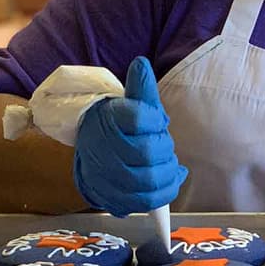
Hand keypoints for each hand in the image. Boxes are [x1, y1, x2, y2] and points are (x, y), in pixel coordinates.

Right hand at [73, 57, 187, 216]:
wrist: (93, 148)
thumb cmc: (120, 124)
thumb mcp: (130, 102)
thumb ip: (141, 87)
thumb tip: (141, 63)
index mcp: (109, 117)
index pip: (140, 117)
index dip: (156, 121)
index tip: (159, 121)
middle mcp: (102, 146)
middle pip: (147, 152)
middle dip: (166, 150)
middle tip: (166, 146)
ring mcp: (104, 174)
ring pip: (148, 180)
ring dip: (168, 173)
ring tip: (171, 166)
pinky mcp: (110, 196)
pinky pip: (144, 202)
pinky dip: (164, 193)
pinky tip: (171, 180)